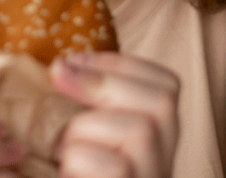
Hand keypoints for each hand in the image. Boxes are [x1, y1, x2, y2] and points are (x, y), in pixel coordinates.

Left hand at [49, 53, 179, 177]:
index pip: (166, 84)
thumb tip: (61, 67)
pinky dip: (79, 160)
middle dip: (104, 81)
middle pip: (162, 101)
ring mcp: (153, 175)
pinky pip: (116, 167)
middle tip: (59, 77)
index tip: (74, 60)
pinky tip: (67, 169)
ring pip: (140, 130)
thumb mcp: (84, 131)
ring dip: (85, 128)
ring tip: (61, 146)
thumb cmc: (75, 169)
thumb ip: (88, 103)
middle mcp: (165, 157)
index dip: (119, 62)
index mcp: (158, 136)